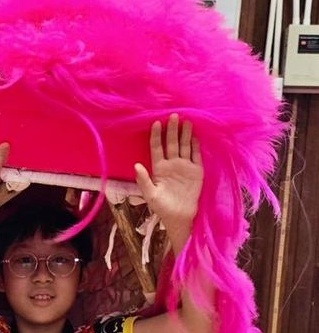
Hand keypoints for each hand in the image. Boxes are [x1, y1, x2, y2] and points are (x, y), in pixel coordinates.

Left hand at [134, 116, 202, 251]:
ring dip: (185, 134)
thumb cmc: (163, 208)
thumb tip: (136, 165)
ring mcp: (184, 166)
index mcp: (159, 168)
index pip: (156, 148)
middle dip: (172, 129)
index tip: (156, 123)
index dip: (156, 136)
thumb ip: (143, 180)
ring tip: (186, 120)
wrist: (180, 217)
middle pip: (171, 143)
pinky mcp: (196, 170)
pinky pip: (196, 154)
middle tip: (173, 115)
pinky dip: (195, 145)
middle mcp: (171, 164)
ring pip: (184, 145)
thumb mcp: (151, 195)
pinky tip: (195, 135)